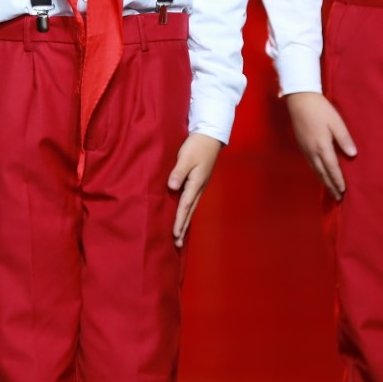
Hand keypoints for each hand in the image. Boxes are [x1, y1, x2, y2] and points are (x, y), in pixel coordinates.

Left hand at [167, 133, 222, 247]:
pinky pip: (191, 201)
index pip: (185, 206)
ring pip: (190, 208)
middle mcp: (198, 188)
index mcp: (196, 184)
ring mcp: (199, 186)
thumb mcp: (186, 157)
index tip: (174, 234)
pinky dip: (186, 212)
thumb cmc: (197, 146)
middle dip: (183, 227)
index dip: (179, 220)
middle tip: (177, 244)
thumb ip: (179, 172)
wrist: (210, 137)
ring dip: (184, 222)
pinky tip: (183, 216)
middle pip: (189, 212)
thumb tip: (172, 187)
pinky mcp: (197, 182)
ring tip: (179, 236)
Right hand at [286, 91, 356, 200]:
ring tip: (330, 190)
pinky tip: (320, 174)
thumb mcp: (336, 122)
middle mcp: (312, 151)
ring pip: (315, 170)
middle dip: (330, 186)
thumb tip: (352, 155)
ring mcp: (305, 149)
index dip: (338, 180)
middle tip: (337, 198)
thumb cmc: (320, 110)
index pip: (332, 168)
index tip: (344, 191)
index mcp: (322, 146)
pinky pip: (310, 164)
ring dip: (323, 181)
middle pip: (322, 173)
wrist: (300, 100)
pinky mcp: (301, 146)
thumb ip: (344, 139)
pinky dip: (317, 173)